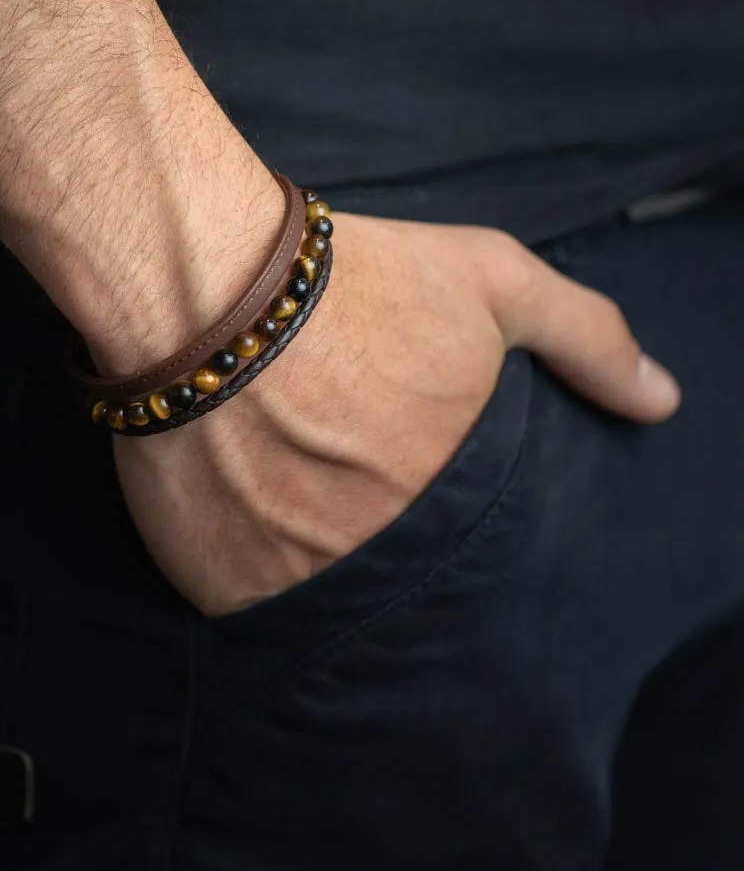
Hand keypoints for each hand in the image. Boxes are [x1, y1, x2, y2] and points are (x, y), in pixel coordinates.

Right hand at [113, 211, 681, 615]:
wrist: (207, 284)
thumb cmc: (356, 278)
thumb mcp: (492, 280)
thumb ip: (587, 339)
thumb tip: (663, 402)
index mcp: (456, 500)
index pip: (469, 538)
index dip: (429, 489)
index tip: (392, 447)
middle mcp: (384, 559)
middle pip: (391, 561)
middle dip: (368, 514)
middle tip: (331, 451)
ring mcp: (297, 583)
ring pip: (317, 584)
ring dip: (306, 538)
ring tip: (279, 463)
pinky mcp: (218, 587)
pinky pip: (243, 591)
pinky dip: (243, 553)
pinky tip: (235, 486)